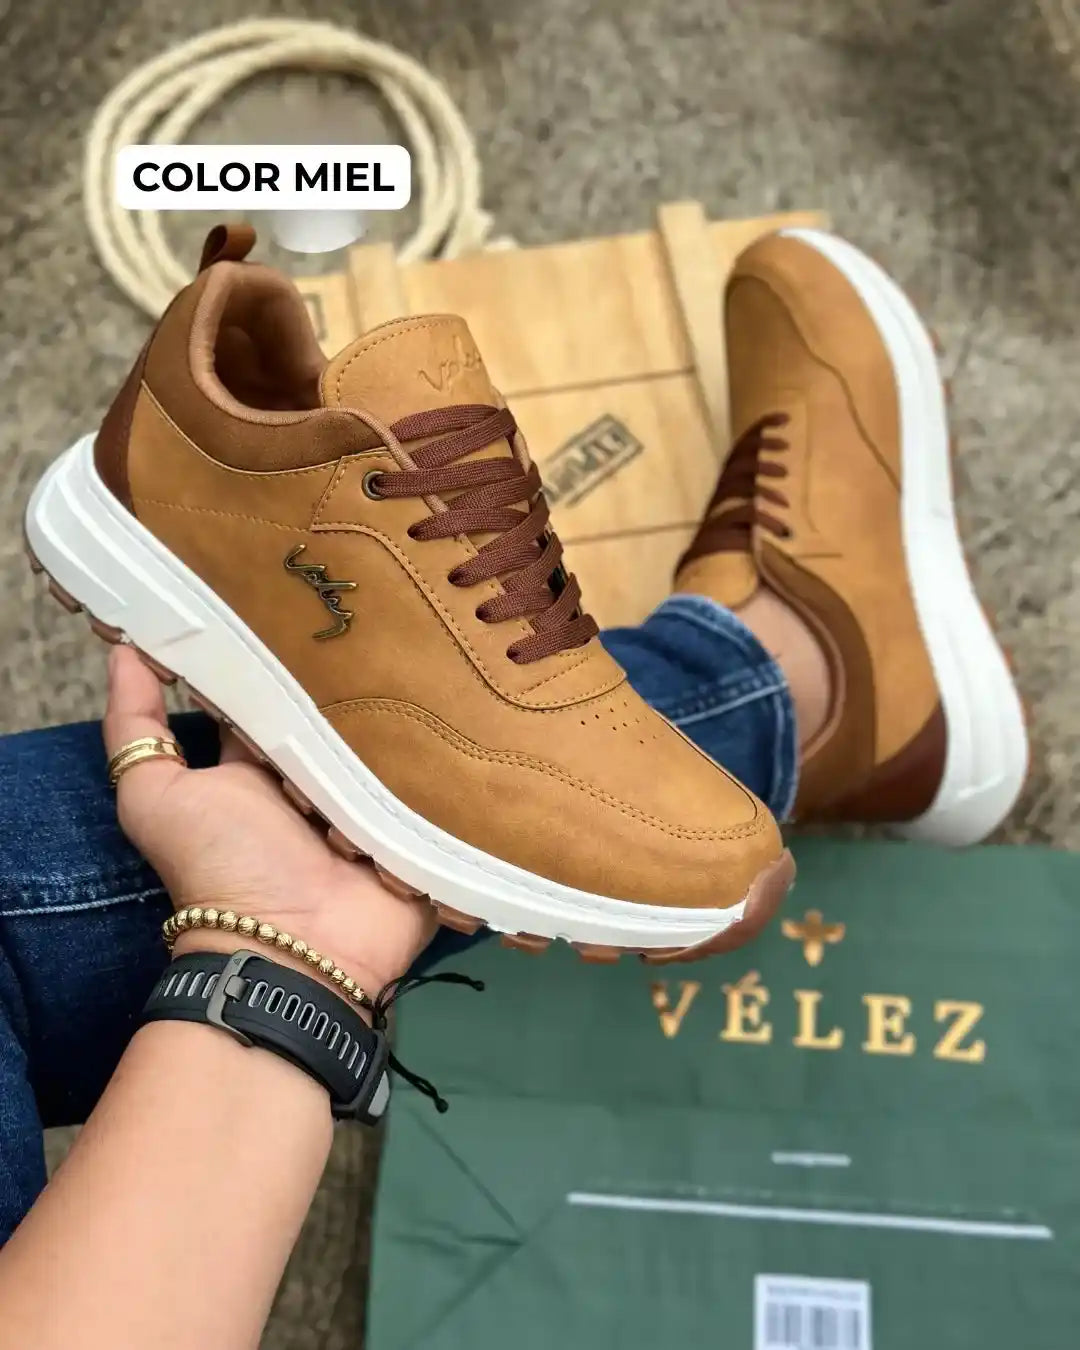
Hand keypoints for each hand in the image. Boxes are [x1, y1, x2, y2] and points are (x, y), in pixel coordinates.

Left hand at [103, 645, 437, 997]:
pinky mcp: (422, 823)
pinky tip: (465, 709)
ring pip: (397, 734)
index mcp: (265, 759)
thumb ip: (134, 729)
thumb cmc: (222, 868)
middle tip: (383, 615)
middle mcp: (322, 772)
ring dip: (407, 708)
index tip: (299, 597)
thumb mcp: (157, 798)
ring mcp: (376, 798)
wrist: (294, 951)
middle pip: (344, 707)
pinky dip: (449, 754)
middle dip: (357, 671)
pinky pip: (442, 778)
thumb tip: (123, 648)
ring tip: (435, 653)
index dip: (280, 651)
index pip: (277, 690)